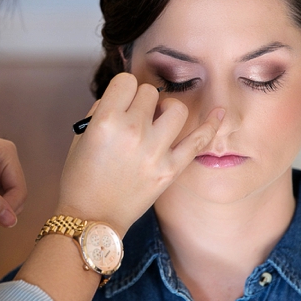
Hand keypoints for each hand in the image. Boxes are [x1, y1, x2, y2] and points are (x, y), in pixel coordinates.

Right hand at [57, 72, 223, 235]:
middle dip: (142, 102)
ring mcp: (154, 150)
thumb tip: (125, 97)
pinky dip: (210, 124)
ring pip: (176, 108)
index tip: (122, 102)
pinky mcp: (170, 169)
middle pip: (150, 92)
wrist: (91, 218)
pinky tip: (219, 113)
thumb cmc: (81, 178)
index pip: (126, 81)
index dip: (124, 91)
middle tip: (135, 118)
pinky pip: (198, 140)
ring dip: (167, 110)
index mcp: (106, 120)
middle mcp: (132, 131)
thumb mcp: (81, 136)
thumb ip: (102, 110)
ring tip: (158, 122)